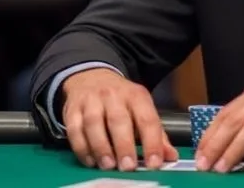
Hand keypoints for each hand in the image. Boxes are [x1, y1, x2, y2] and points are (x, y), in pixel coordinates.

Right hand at [62, 68, 177, 171]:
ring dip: (101, 147)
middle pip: (119, 120)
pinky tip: (90, 161)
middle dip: (124, 145)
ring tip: (108, 166)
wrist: (92, 78)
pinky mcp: (72, 109)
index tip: (154, 163)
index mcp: (136, 96)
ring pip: (94, 123)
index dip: (152, 142)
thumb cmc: (121, 100)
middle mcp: (113, 95)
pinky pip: (74, 129)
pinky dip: (81, 147)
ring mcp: (91, 101)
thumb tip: (171, 157)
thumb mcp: (142, 110)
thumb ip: (156, 134)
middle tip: (128, 167)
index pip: (147, 119)